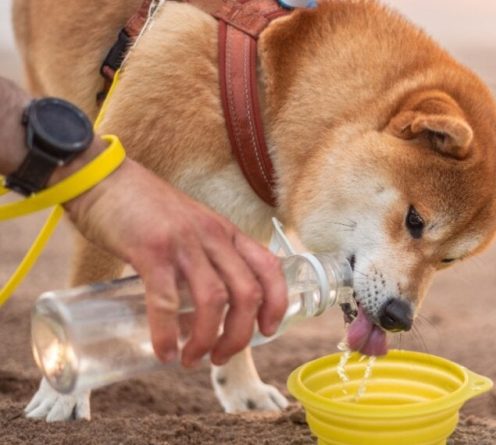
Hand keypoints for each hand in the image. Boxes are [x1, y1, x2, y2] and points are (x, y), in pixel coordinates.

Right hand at [63, 154, 287, 366]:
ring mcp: (184, 243)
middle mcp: (213, 236)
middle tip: (221, 357)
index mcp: (227, 233)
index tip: (267, 332)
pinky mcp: (151, 251)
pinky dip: (166, 333)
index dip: (277, 303)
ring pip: (214, 301)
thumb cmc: (143, 209)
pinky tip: (163, 351)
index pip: (269, 268)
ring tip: (192, 359)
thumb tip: (202, 309)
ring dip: (206, 338)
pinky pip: (166, 300)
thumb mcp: (190, 228)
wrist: (102, 178)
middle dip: (240, 335)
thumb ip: (202, 258)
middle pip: (247, 293)